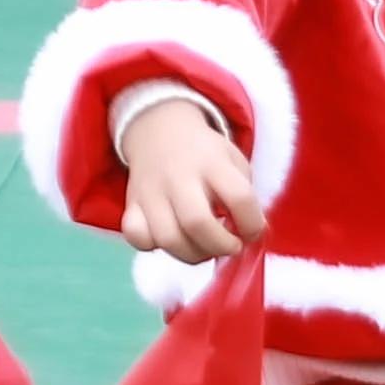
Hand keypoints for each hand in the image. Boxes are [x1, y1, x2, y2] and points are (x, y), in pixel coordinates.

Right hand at [113, 94, 261, 265]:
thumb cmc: (204, 153)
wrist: (159, 130)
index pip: (239, 197)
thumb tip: (249, 236)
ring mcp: (151, 191)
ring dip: (193, 254)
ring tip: (204, 247)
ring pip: (168, 238)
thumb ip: (245, 197)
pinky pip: (137, 237)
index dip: (252, 224)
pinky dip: (154, 246)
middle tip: (230, 246)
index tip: (253, 233)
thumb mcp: (233, 161)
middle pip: (197, 222)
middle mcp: (179, 176)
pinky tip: (172, 237)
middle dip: (220, 246)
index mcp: (212, 162)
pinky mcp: (131, 204)